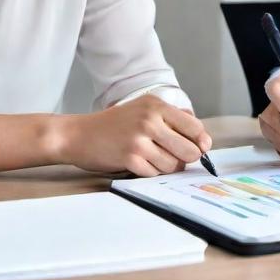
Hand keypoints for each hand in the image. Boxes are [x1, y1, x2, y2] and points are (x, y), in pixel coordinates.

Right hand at [57, 95, 211, 176]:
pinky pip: (154, 174)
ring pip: (173, 165)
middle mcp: (150, 120)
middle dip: (186, 159)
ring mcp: (139, 139)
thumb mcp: (143, 109)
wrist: (77, 134)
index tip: (199, 148)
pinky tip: (139, 164)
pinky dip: (150, 173)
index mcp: (156, 105)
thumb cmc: (113, 124)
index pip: (195, 127)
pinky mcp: (129, 158)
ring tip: (152, 159)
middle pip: (189, 150)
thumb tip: (202, 136)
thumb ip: (172, 118)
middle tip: (176, 158)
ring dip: (166, 167)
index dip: (201, 142)